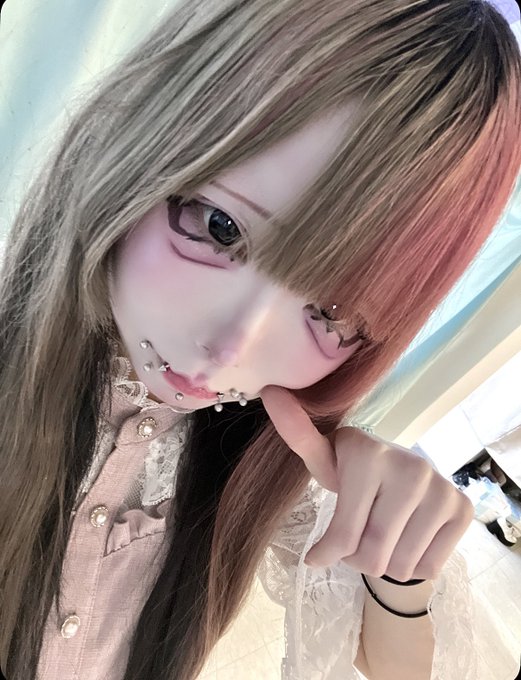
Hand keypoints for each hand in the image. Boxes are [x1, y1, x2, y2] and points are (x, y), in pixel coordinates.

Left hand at [260, 385, 473, 580]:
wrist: (406, 482)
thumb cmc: (355, 474)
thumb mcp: (325, 461)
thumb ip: (299, 436)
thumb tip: (270, 392)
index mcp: (367, 453)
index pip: (343, 535)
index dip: (328, 552)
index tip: (316, 556)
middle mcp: (409, 465)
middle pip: (371, 556)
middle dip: (357, 559)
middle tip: (356, 538)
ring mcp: (440, 487)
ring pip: (400, 566)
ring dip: (385, 563)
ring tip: (383, 535)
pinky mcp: (461, 508)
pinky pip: (428, 567)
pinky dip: (414, 564)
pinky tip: (409, 536)